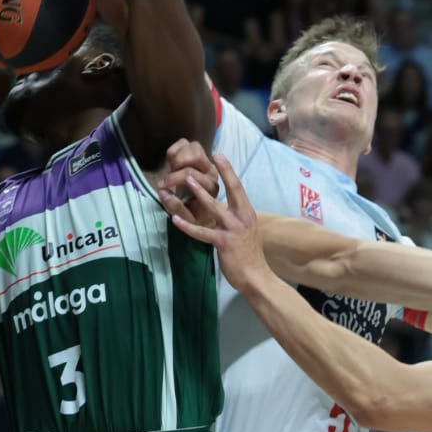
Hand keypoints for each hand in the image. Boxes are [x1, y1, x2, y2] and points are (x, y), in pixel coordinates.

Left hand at [160, 154, 266, 288]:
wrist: (255, 276)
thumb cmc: (249, 255)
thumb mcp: (247, 231)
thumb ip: (236, 218)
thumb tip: (225, 209)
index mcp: (247, 213)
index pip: (239, 187)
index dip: (229, 171)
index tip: (219, 155)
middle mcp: (242, 217)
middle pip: (233, 189)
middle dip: (223, 172)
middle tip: (210, 156)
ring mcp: (232, 229)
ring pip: (214, 207)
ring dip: (200, 192)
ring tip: (187, 180)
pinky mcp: (222, 242)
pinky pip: (201, 232)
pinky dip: (187, 226)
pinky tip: (175, 220)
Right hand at [161, 137, 220, 209]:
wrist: (198, 209)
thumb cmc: (193, 214)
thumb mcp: (184, 218)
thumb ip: (174, 206)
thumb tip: (163, 191)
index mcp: (210, 187)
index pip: (191, 173)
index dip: (173, 178)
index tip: (161, 187)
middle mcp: (211, 172)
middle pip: (195, 156)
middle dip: (176, 167)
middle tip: (168, 180)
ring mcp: (205, 161)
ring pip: (193, 146)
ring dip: (177, 157)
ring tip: (172, 171)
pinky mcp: (197, 153)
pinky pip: (184, 143)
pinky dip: (174, 151)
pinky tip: (172, 164)